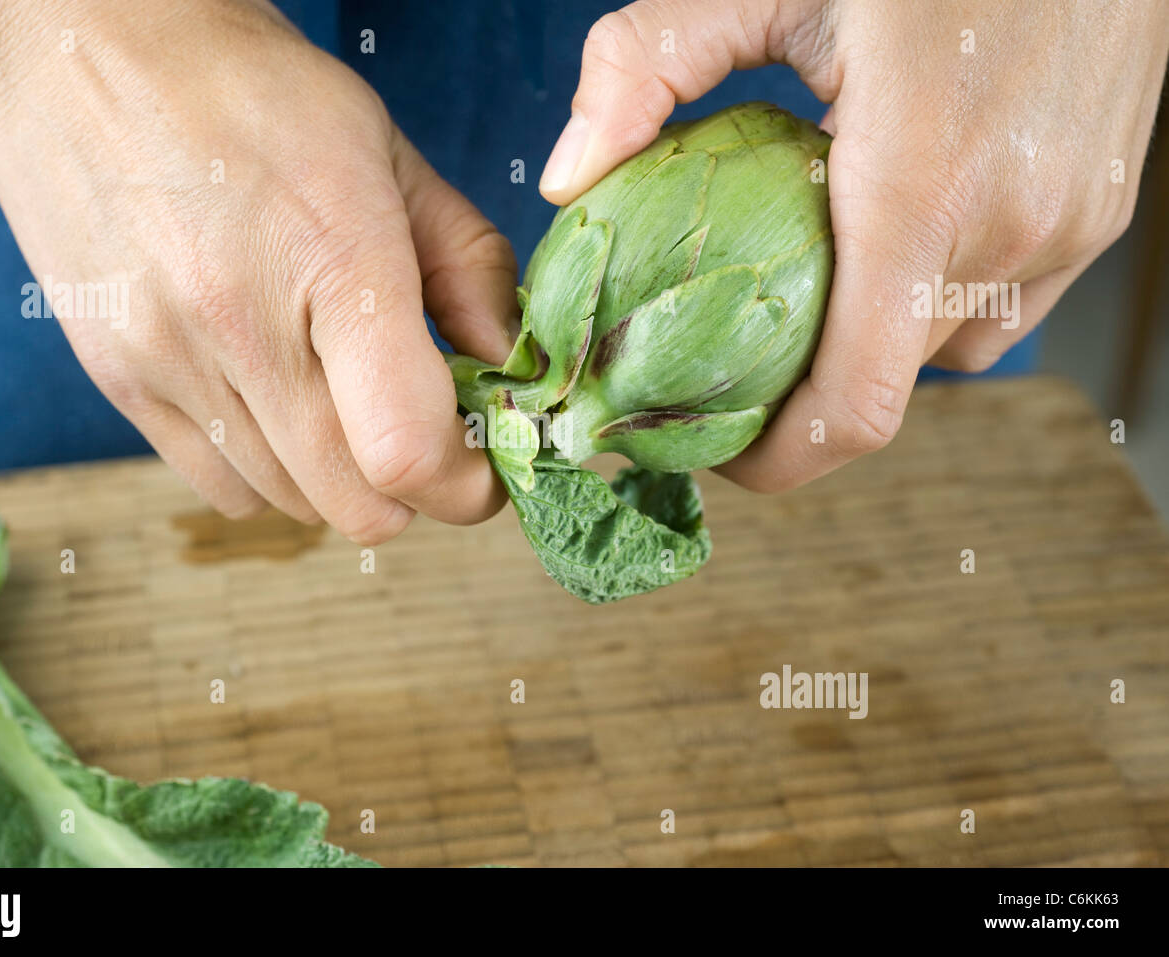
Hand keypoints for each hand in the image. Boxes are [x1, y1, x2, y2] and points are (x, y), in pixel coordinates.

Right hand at [0, 0, 514, 541]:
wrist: (80, 46)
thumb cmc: (249, 91)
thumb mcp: (389, 153)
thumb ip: (468, 265)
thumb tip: (509, 362)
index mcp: (336, 261)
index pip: (408, 449)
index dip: (466, 485)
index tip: (484, 468)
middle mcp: (243, 327)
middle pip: (355, 506)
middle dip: (415, 492)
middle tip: (426, 437)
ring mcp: (170, 362)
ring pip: (291, 506)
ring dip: (341, 481)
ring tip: (347, 406)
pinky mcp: (118, 380)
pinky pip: (221, 489)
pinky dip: (271, 474)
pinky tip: (279, 406)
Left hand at [540, 0, 1168, 490]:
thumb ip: (647, 66)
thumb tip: (569, 177)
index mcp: (920, 186)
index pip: (855, 408)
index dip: (775, 460)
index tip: (713, 449)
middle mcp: (1010, 227)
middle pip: (885, 383)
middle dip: (801, 389)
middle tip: (732, 349)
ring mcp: (1071, 225)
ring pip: (947, 350)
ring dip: (872, 341)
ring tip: (814, 282)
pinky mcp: (1101, 211)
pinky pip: (1002, 306)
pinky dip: (935, 300)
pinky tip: (894, 238)